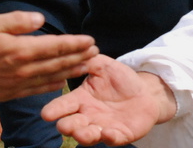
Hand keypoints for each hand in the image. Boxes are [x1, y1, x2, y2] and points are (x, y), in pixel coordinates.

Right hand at [0, 11, 97, 102]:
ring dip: (70, 71)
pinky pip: (36, 90)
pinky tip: (60, 83)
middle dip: (79, 57)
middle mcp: (23, 69)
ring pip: (51, 78)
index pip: (55, 46)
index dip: (75, 43)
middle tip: (96, 53)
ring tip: (86, 67)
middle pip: (58, 63)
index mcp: (20, 49)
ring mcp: (17, 83)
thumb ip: (18, 21)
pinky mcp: (9, 93)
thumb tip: (41, 19)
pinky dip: (52, 86)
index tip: (91, 40)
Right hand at [42, 55, 176, 145]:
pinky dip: (109, 138)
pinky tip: (106, 132)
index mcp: (81, 99)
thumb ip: (89, 61)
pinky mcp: (120, 135)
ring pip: (88, 136)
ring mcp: (103, 127)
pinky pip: (112, 139)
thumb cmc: (121, 79)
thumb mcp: (104, 65)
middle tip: (64, 125)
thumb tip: (74, 54)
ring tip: (82, 133)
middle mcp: (88, 116)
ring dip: (84, 136)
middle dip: (67, 126)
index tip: (46, 114)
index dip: (54, 110)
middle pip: (71, 124)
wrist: (145, 92)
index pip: (63, 105)